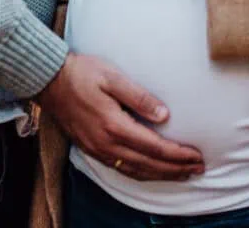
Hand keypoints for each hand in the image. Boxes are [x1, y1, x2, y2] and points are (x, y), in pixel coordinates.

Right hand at [36, 54, 204, 180]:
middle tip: (198, 169)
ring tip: (182, 174)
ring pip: (135, 170)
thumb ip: (139, 97)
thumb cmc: (82, 73)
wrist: (50, 80)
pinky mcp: (91, 149)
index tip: (196, 156)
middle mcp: (106, 143)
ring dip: (161, 174)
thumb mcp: (112, 76)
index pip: (154, 147)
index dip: (177, 154)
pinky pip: (122, 168)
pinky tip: (151, 171)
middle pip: (148, 164)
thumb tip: (164, 116)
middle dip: (175, 168)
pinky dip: (141, 173)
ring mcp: (98, 149)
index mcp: (114, 125)